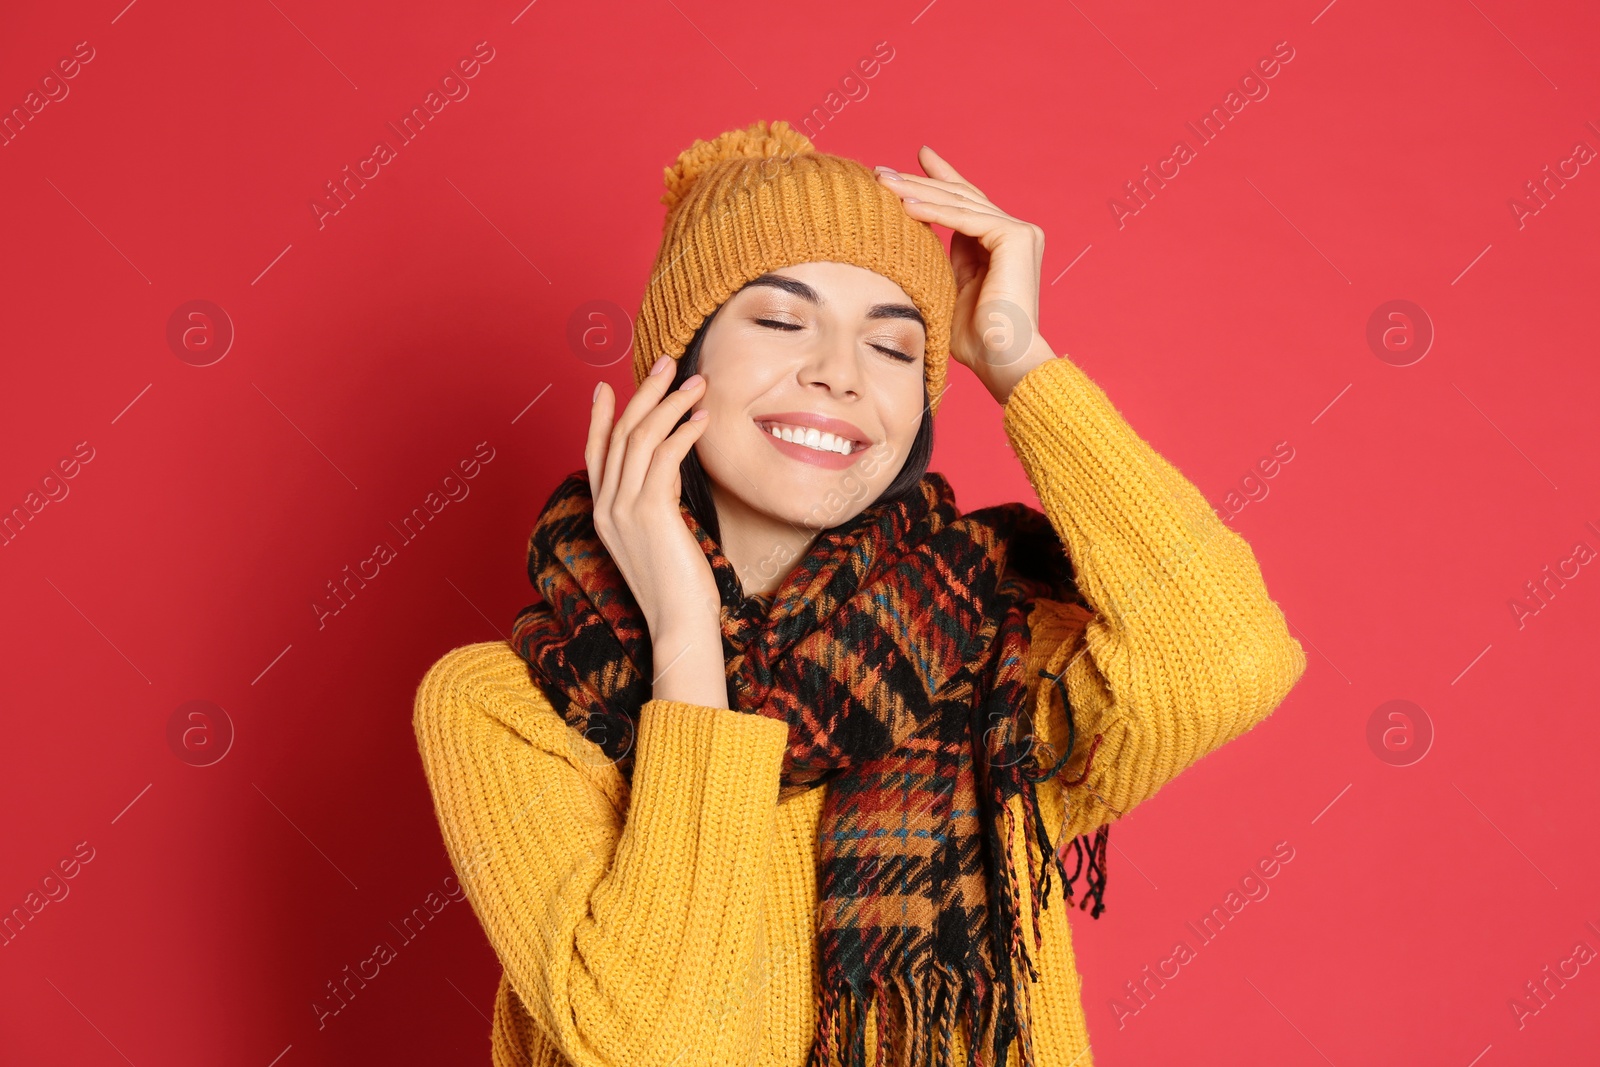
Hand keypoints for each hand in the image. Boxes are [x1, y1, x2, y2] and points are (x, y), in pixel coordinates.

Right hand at [586, 356, 721, 646]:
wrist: (680, 626)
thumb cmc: (679, 591)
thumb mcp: (659, 543)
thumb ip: (654, 511)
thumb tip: (667, 485)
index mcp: (603, 515)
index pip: (595, 454)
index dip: (600, 417)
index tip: (609, 387)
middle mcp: (606, 508)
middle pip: (618, 434)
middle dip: (643, 393)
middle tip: (666, 363)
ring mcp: (623, 510)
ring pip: (640, 438)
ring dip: (670, 403)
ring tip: (697, 384)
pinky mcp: (649, 513)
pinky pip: (663, 456)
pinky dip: (683, 431)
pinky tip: (702, 419)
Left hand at [875, 146, 1055, 405]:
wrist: (1003, 361)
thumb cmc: (976, 341)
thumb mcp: (952, 290)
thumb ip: (944, 262)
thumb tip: (916, 240)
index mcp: (1002, 243)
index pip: (964, 203)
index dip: (938, 180)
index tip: (912, 162)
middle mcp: (1016, 232)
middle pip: (960, 197)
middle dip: (920, 181)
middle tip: (881, 170)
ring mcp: (1020, 233)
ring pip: (960, 204)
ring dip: (919, 192)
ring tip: (883, 182)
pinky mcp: (1016, 238)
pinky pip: (966, 220)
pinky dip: (935, 212)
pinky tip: (906, 205)